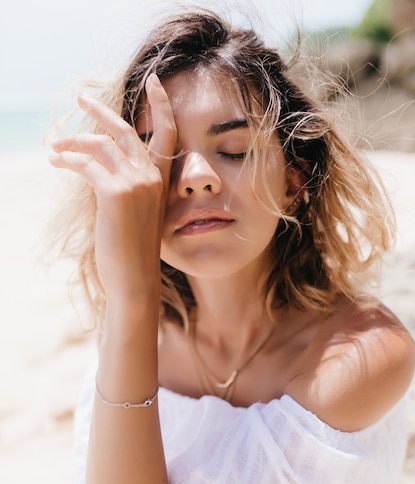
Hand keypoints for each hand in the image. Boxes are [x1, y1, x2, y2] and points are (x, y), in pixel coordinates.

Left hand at [50, 75, 176, 301]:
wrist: (135, 278)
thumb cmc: (134, 250)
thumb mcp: (138, 213)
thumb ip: (129, 186)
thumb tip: (100, 168)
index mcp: (161, 180)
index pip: (167, 134)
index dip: (162, 106)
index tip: (155, 81)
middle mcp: (152, 177)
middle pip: (124, 131)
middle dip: (101, 111)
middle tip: (81, 99)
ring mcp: (135, 184)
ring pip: (100, 145)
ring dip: (73, 141)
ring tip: (55, 148)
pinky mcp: (115, 193)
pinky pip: (86, 164)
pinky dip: (67, 160)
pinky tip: (56, 162)